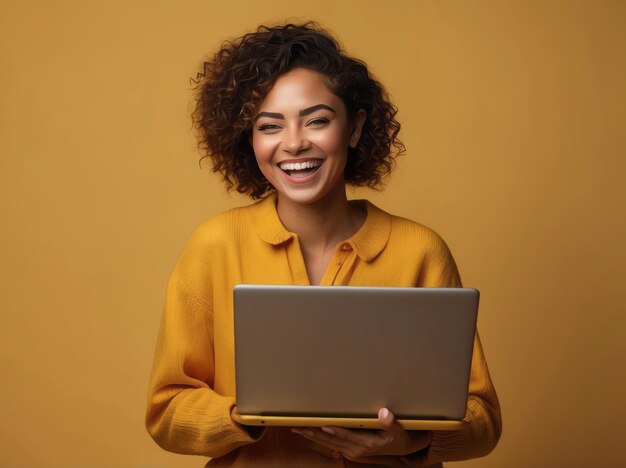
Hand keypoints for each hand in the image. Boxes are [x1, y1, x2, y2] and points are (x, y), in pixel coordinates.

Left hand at [291, 408, 431, 463]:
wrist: (401, 448)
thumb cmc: (398, 436)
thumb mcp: (398, 428)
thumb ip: (390, 422)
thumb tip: (384, 413)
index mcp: (366, 444)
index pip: (346, 435)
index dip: (334, 430)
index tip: (322, 424)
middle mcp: (356, 450)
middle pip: (331, 440)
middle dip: (315, 433)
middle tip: (299, 426)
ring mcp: (352, 452)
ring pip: (328, 444)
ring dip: (313, 437)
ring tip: (298, 429)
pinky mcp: (349, 451)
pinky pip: (331, 446)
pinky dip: (319, 439)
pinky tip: (310, 433)